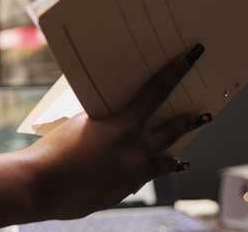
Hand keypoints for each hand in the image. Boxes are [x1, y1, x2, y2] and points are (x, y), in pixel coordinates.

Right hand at [0, 44, 207, 227]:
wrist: (41, 185)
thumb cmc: (54, 150)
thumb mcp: (80, 124)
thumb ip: (102, 121)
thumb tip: (111, 120)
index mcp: (123, 125)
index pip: (157, 91)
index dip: (176, 71)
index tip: (192, 57)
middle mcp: (135, 149)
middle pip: (172, 131)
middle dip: (190, 121)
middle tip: (206, 115)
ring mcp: (132, 173)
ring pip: (164, 162)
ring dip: (174, 157)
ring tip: (184, 158)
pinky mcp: (124, 191)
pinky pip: (142, 179)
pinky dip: (146, 174)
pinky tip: (144, 175)